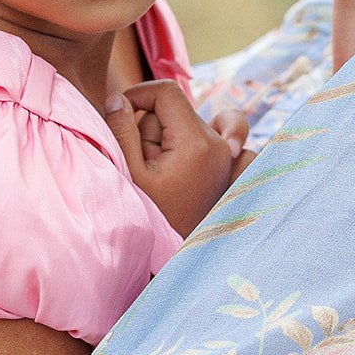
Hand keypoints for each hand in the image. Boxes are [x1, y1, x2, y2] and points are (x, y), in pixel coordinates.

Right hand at [103, 81, 241, 237]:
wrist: (171, 263)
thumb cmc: (147, 218)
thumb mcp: (128, 173)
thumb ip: (121, 130)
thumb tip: (118, 98)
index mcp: (196, 143)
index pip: (167, 91)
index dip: (138, 94)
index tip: (120, 112)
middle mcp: (220, 146)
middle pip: (177, 109)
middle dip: (152, 126)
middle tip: (142, 162)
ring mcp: (230, 159)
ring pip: (194, 122)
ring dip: (175, 133)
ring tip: (163, 165)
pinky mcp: (232, 169)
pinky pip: (235, 137)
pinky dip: (225, 138)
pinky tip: (214, 149)